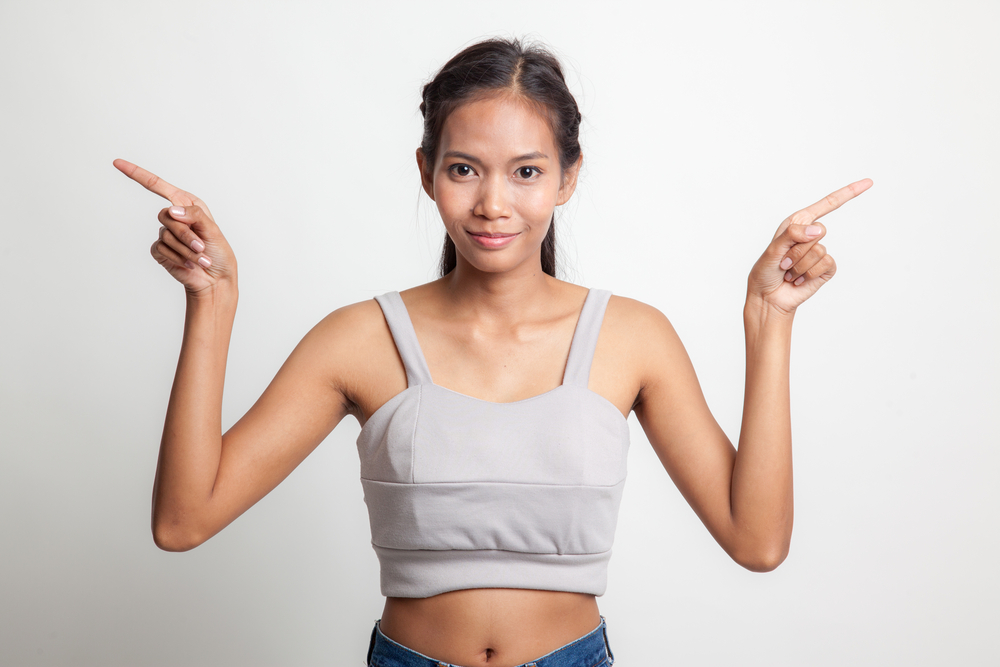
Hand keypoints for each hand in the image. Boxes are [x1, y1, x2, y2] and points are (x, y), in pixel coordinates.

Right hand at [114, 159, 236, 295]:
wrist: (215, 278)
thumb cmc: (218, 252)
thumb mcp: (212, 230)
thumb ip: (194, 216)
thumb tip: (171, 210)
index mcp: (187, 204)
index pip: (158, 186)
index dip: (137, 174)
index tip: (117, 163)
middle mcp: (175, 216)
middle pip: (166, 216)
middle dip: (186, 235)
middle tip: (202, 247)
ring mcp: (166, 233)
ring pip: (166, 235)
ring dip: (186, 250)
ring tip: (201, 259)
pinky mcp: (160, 250)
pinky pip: (162, 249)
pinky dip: (178, 257)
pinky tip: (189, 264)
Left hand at [747, 178, 871, 315]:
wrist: (768, 297)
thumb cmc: (765, 271)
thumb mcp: (772, 249)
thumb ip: (792, 234)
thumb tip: (818, 229)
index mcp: (798, 223)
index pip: (827, 205)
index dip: (848, 193)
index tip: (869, 182)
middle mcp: (810, 235)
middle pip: (818, 232)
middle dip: (797, 250)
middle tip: (783, 262)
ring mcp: (820, 252)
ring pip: (819, 251)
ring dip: (799, 265)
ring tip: (789, 272)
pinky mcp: (825, 269)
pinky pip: (825, 264)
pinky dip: (808, 274)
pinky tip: (798, 279)